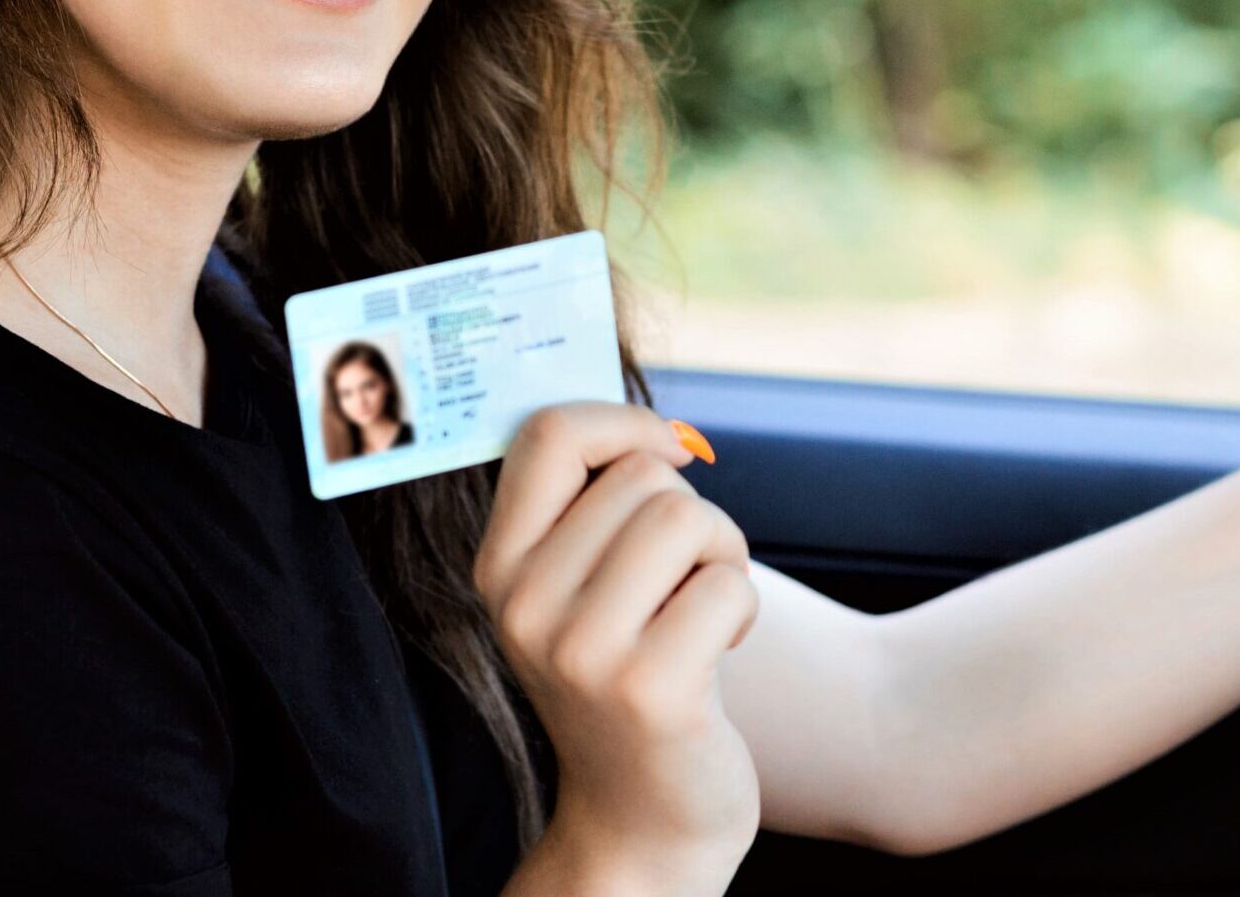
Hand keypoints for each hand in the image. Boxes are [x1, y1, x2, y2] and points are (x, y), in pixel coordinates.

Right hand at [476, 402, 758, 895]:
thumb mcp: (578, 593)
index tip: (668, 451)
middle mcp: (524, 607)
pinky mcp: (649, 688)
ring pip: (688, 519)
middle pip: (641, 476)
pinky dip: (742, 608)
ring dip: (722, 556)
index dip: (624, 421)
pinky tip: (718, 653)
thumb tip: (663, 430)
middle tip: (684, 579)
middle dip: (691, 513)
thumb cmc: (629, 678)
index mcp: (498, 568)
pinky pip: (727, 583)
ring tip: (702, 610)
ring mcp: (581, 651)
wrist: (642, 818)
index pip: (548, 434)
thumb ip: (590, 510)